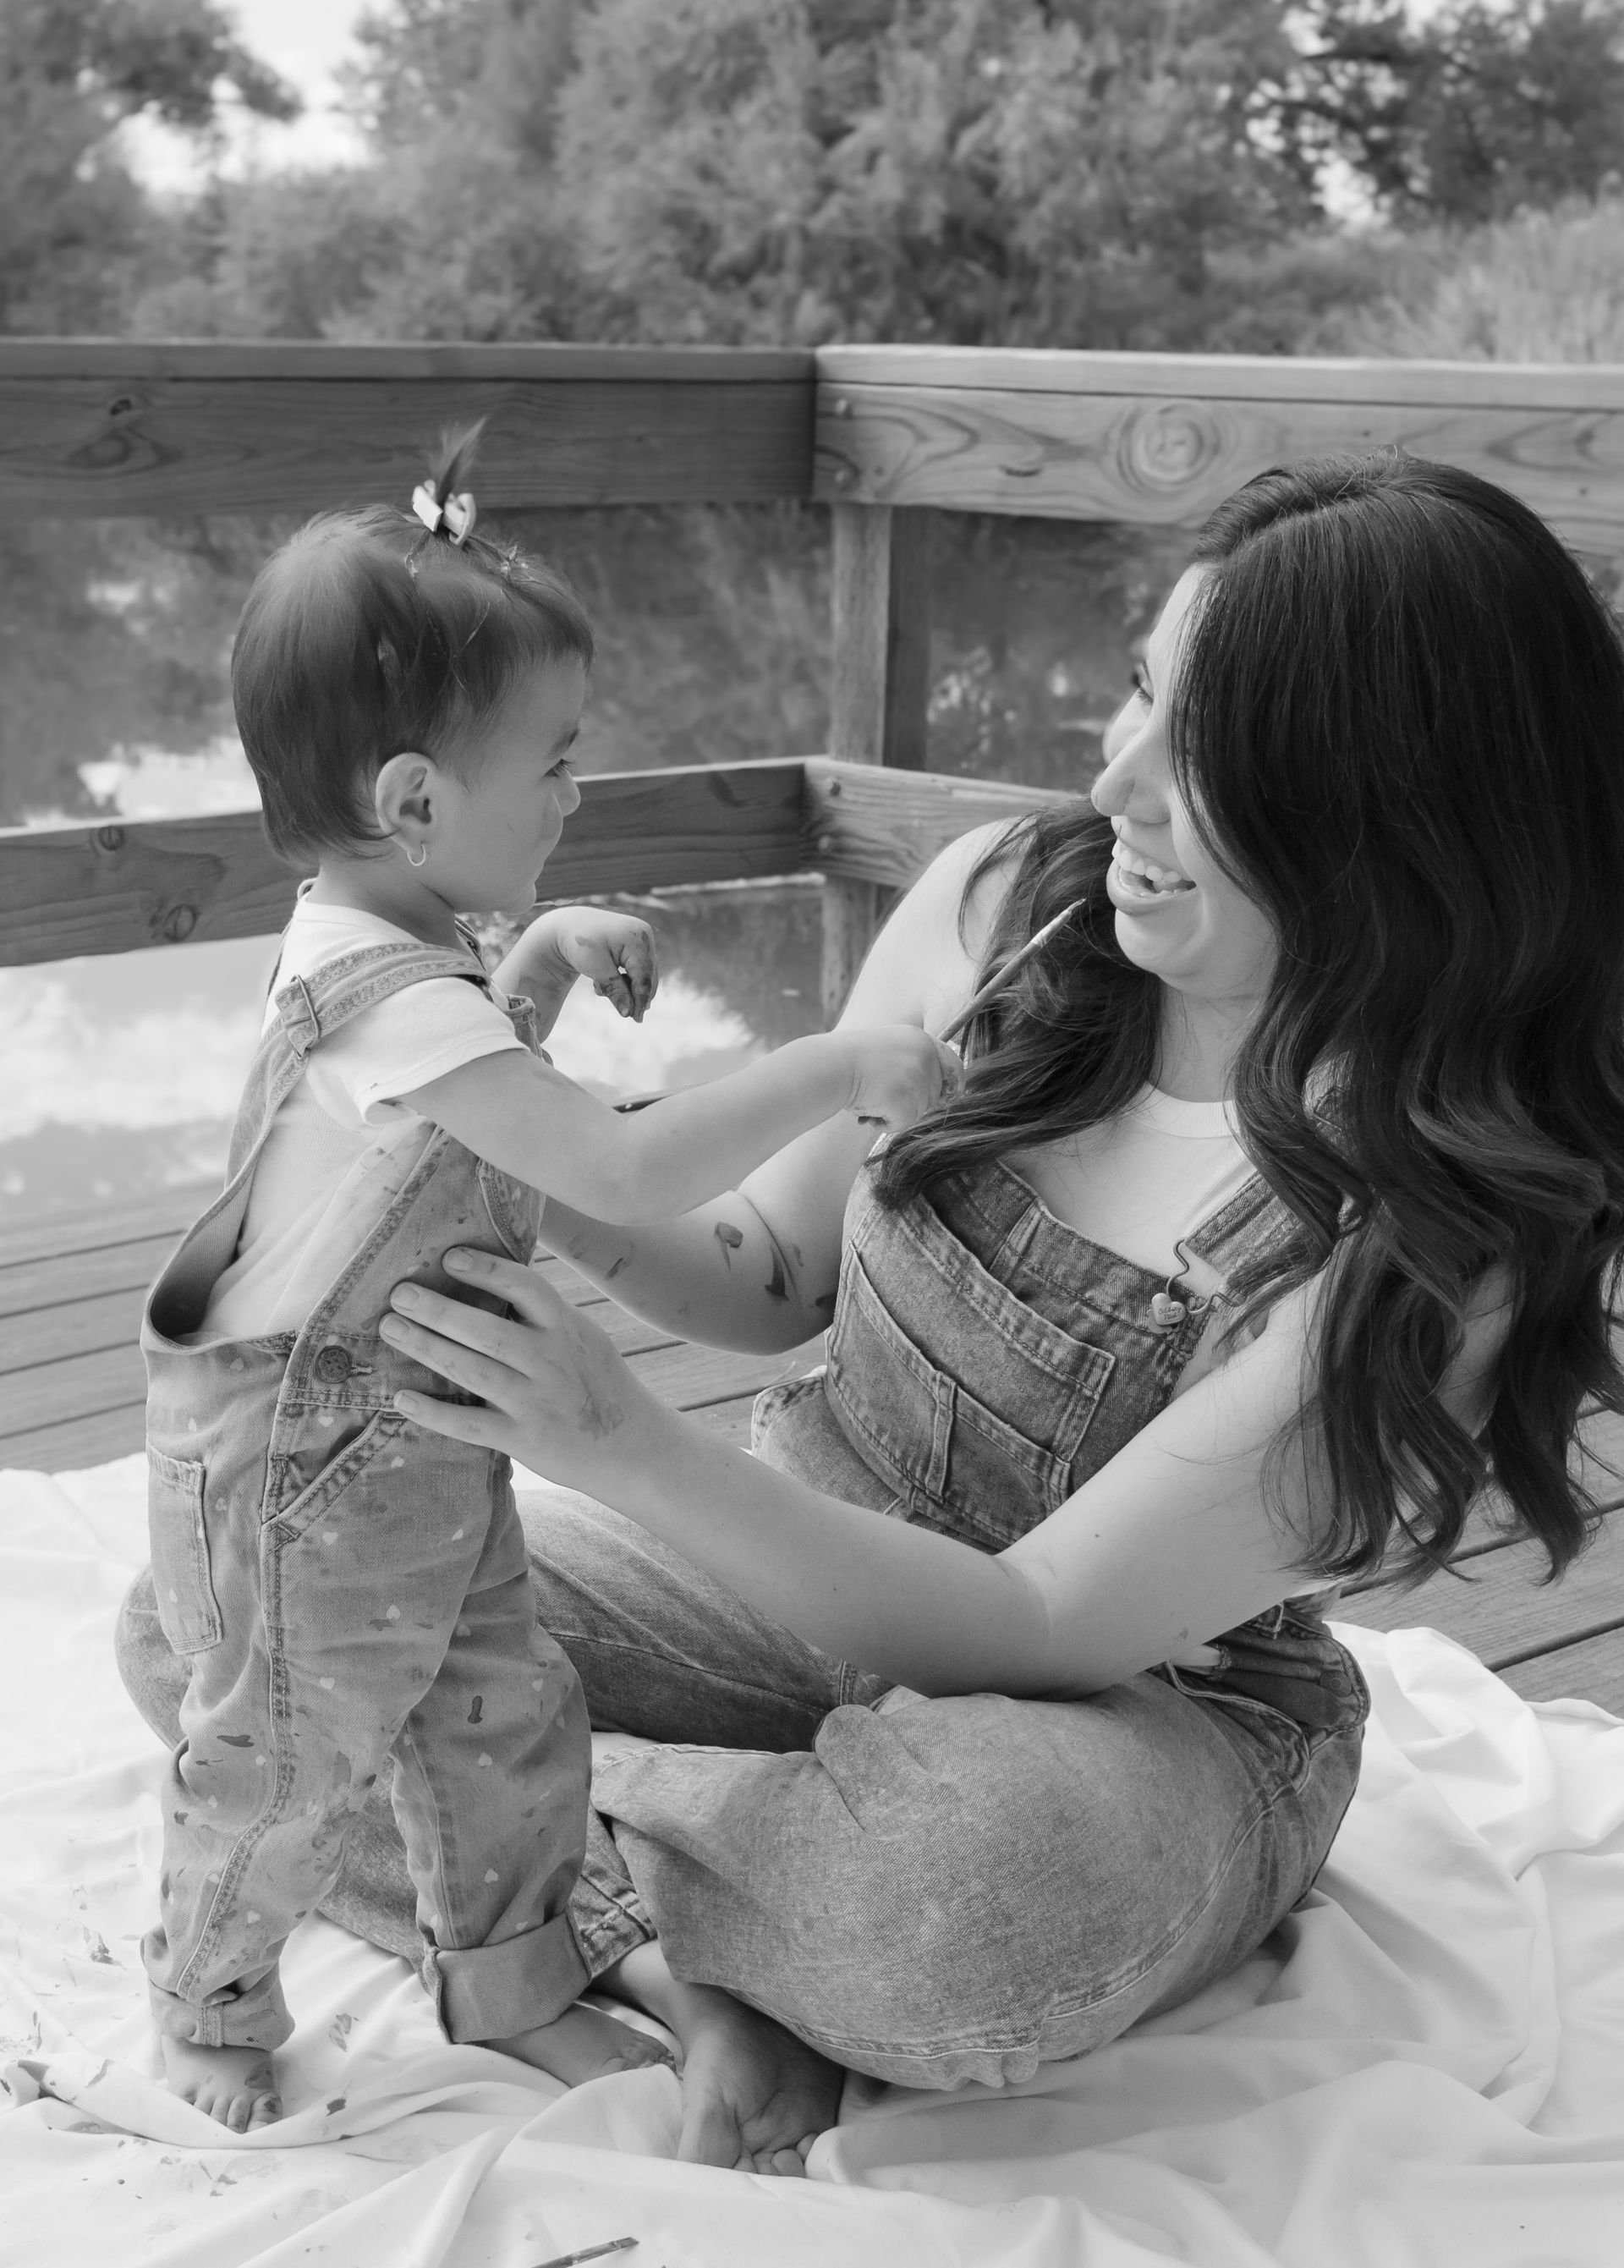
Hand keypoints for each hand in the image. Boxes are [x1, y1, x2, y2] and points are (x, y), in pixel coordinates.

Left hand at [378, 1249, 666, 1494]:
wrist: (633, 1447)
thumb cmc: (599, 1384)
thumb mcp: (583, 1337)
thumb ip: (543, 1315)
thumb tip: (489, 1279)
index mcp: (566, 1328)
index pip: (527, 1288)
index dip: (488, 1271)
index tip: (449, 1257)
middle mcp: (551, 1361)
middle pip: (486, 1330)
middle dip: (437, 1310)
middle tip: (399, 1295)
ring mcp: (536, 1401)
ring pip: (471, 1370)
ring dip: (426, 1348)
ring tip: (391, 1329)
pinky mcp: (523, 1439)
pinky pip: (469, 1424)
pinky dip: (432, 1412)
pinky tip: (402, 1398)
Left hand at [514, 906, 658, 1021]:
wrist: (567, 926)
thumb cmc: (579, 944)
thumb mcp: (596, 968)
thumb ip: (615, 990)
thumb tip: (628, 1013)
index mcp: (637, 938)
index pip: (644, 976)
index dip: (641, 999)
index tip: (636, 1019)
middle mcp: (644, 935)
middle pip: (647, 975)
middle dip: (636, 995)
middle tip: (631, 1016)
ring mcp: (642, 938)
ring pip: (643, 972)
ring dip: (628, 987)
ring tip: (603, 990)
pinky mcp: (636, 943)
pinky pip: (637, 966)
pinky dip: (625, 979)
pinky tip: (604, 982)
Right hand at [833, 1024, 961, 1131]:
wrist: (829, 1067)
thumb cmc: (849, 1061)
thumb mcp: (887, 1048)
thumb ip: (912, 1061)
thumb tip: (937, 1090)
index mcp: (920, 1039)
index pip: (952, 1061)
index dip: (954, 1081)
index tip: (952, 1094)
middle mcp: (925, 1056)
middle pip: (934, 1094)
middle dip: (912, 1102)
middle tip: (882, 1094)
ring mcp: (917, 1078)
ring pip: (917, 1112)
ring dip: (894, 1112)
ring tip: (869, 1097)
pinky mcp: (907, 1101)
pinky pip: (902, 1124)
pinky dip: (884, 1123)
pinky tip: (867, 1109)